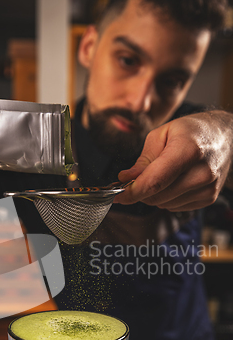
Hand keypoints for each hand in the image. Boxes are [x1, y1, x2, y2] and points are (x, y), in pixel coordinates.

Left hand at [115, 111, 232, 210]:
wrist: (224, 135)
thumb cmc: (190, 131)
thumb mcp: (162, 134)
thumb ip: (143, 160)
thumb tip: (125, 179)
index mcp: (188, 150)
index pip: (155, 181)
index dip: (132, 192)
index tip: (117, 196)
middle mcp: (202, 172)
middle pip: (157, 196)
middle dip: (142, 190)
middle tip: (140, 177)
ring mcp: (208, 187)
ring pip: (164, 204)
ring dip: (156, 194)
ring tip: (165, 173)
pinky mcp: (209, 198)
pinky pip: (175, 207)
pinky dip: (168, 198)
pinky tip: (176, 181)